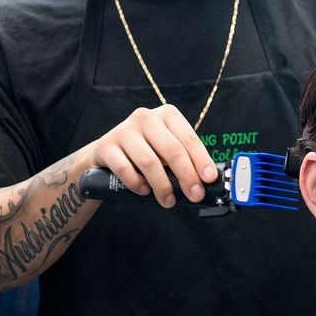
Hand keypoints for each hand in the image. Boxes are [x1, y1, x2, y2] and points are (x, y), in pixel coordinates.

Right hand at [87, 105, 219, 207]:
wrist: (107, 153)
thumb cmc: (146, 152)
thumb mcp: (166, 150)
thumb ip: (186, 160)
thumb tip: (207, 181)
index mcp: (167, 114)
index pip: (189, 139)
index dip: (201, 160)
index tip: (209, 179)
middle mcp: (146, 117)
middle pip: (172, 150)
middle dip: (187, 176)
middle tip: (195, 195)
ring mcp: (124, 130)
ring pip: (149, 162)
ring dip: (162, 186)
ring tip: (169, 201)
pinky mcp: (106, 146)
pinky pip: (125, 169)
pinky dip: (137, 183)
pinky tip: (144, 191)